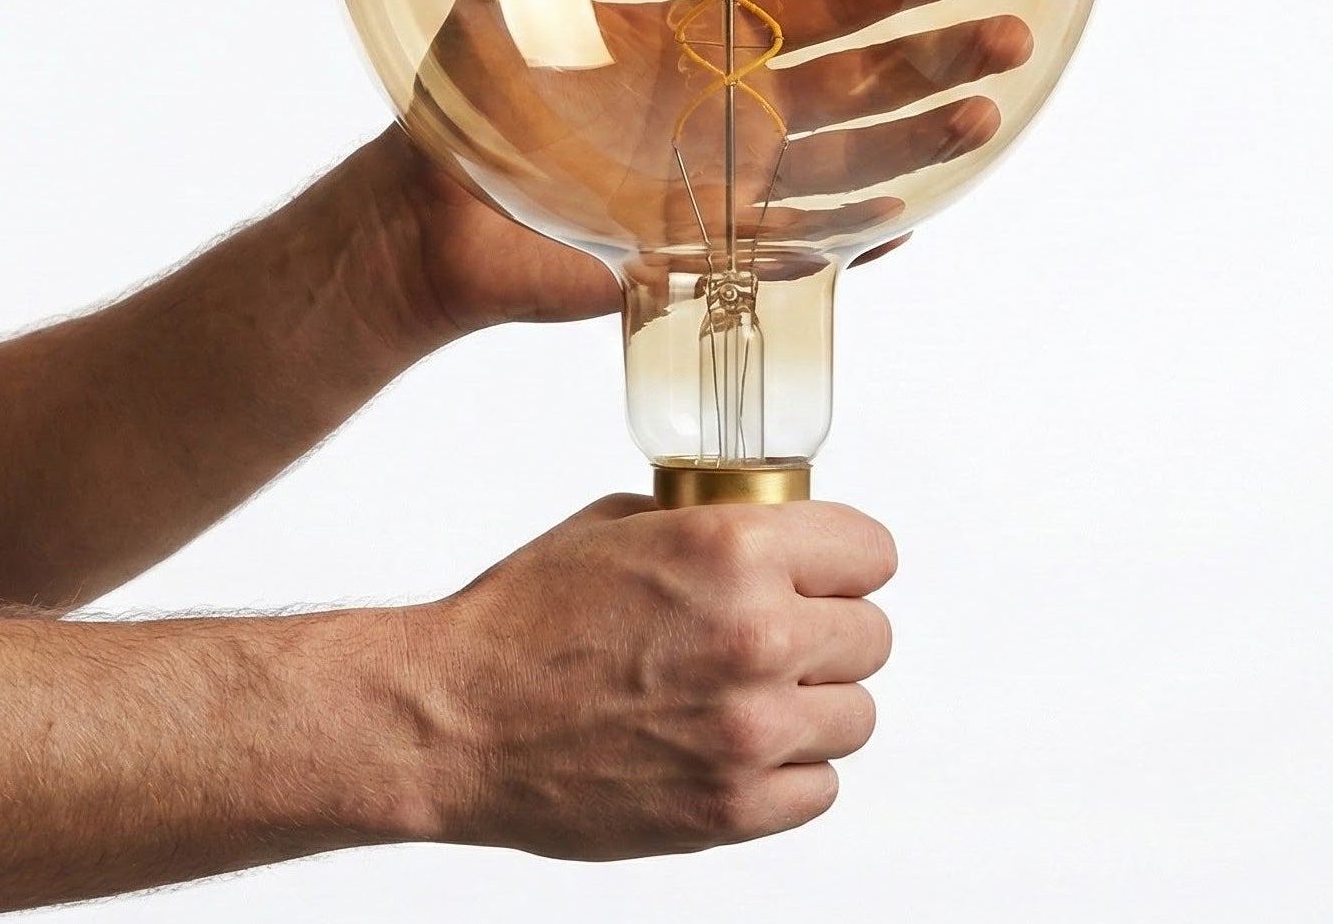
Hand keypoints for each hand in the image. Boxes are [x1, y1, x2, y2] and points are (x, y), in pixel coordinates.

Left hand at [385, 0, 1031, 336]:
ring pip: (846, 169)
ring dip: (917, 145)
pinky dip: (845, 242)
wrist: (428, 207)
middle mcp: (735, 117)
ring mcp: (727, 191)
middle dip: (938, 62)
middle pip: (861, 86)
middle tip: (1014, 36)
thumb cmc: (469, 93)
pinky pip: (791, 253)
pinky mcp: (703, 259)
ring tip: (985, 117)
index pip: (824, 9)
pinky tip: (901, 220)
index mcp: (707, 45)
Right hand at [403, 494, 896, 859]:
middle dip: (830, 628)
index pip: (871, 550)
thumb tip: (773, 528)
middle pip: (872, 634)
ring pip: (857, 715)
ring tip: (752, 693)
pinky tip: (736, 744)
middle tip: (781, 633)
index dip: (846, 559)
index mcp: (734, 551)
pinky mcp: (733, 809)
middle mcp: (756, 637)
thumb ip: (712, 523)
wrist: (459, 718)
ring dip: (814, 702)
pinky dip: (789, 769)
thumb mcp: (620, 523)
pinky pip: (821, 787)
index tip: (830, 570)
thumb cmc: (525, 617)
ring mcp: (750, 731)